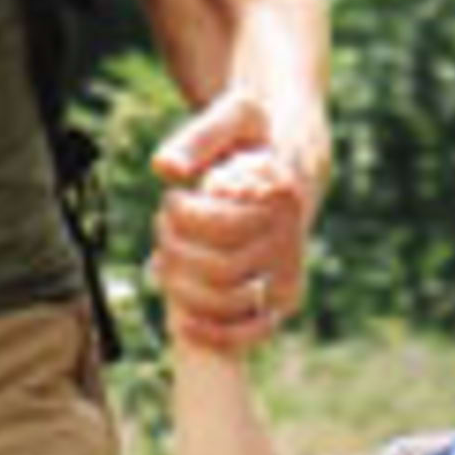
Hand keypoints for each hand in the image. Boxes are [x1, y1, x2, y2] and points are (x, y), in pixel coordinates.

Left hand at [151, 86, 313, 349]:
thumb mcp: (230, 119)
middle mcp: (292, 237)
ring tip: (165, 257)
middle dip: (175, 248)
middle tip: (163, 224)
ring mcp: (289, 271)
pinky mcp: (283, 298)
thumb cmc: (251, 140)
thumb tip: (164, 168)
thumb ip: (197, 138)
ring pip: (227, 300)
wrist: (286, 161)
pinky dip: (220, 335)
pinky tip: (184, 325)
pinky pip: (257, 331)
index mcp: (283, 196)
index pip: (219, 225)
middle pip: (219, 267)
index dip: (182, 216)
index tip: (171, 197)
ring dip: (183, 285)